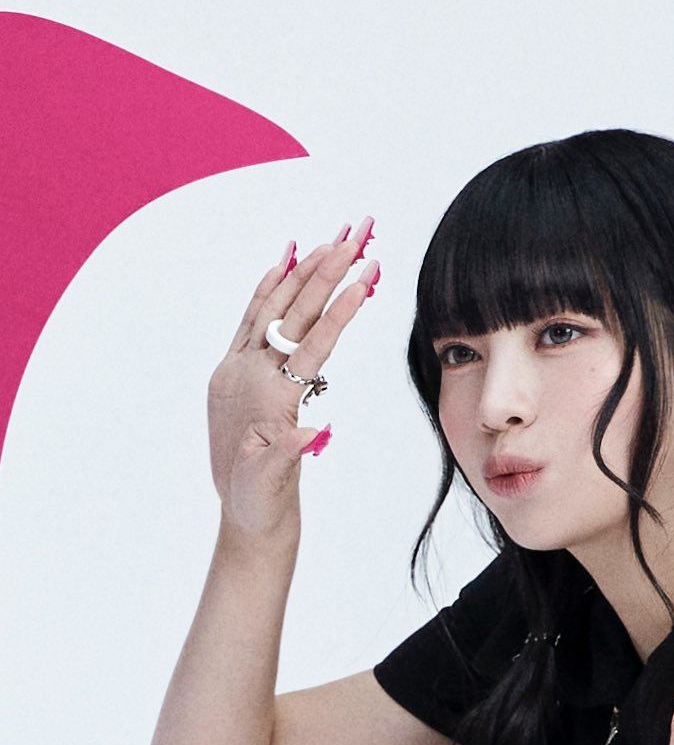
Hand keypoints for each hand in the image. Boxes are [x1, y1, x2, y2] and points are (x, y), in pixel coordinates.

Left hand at [206, 218, 378, 535]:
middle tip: (358, 230)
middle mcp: (247, 373)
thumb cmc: (261, 501)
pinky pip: (252, 317)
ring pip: (273, 305)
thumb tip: (308, 432)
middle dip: (328, 266)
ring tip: (332, 234)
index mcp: (265, 396)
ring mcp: (238, 368)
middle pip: (293, 309)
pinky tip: (285, 260)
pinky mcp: (235, 369)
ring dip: (304, 267)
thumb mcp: (272, 482)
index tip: (367, 271)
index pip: (311, 341)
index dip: (341, 305)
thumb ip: (286, 454)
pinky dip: (270, 286)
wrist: (241, 514)